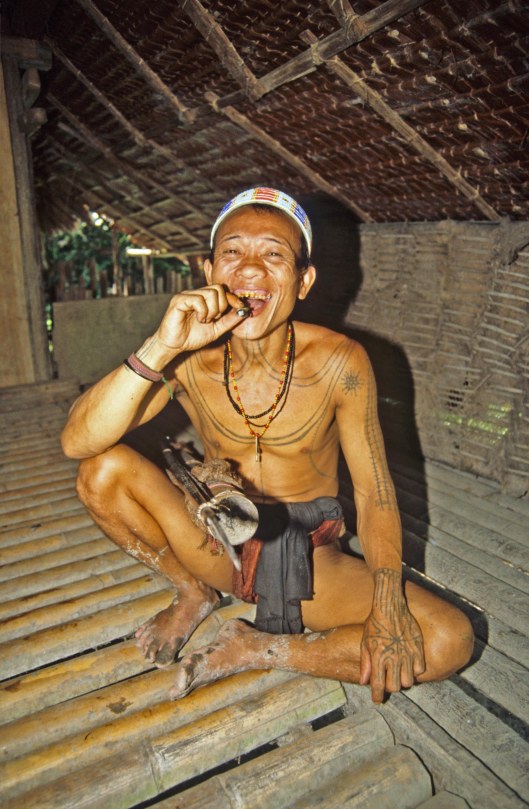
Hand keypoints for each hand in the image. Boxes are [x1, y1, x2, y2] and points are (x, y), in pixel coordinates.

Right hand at [155, 285, 246, 355]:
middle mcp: (196, 294)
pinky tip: (199, 320)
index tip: (241, 308)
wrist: (174, 346)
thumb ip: (229, 320)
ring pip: (210, 293)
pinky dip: (203, 312)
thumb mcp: (217, 329)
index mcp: (204, 299)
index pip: (222, 290)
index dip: (233, 299)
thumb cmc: (192, 337)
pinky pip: (198, 300)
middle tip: (214, 319)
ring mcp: (187, 295)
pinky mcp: (179, 300)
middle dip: (222, 306)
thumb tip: (245, 312)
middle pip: (218, 289)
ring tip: (205, 320)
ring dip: (212, 310)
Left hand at [359, 568, 424, 702]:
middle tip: (388, 681)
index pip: (378, 685)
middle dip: (390, 687)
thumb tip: (364, 681)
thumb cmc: (374, 624)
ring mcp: (407, 653)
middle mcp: (393, 657)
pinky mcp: (418, 647)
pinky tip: (410, 665)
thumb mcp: (365, 642)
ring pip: (409, 681)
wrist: (390, 606)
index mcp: (378, 657)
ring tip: (399, 673)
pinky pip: (420, 669)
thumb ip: (365, 663)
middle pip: (395, 686)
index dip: (377, 696)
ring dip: (403, 680)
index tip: (377, 700)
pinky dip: (415, 671)